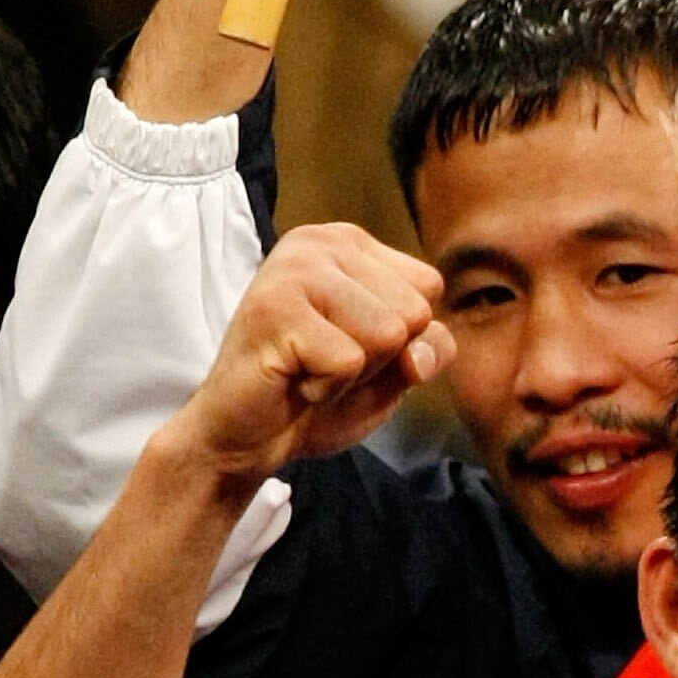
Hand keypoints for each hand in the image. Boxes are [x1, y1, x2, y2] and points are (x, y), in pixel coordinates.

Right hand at [165, 224, 449, 494]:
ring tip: (309, 367)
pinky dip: (327, 387)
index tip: (350, 344)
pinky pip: (349, 361)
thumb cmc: (319, 393)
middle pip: (413, 311)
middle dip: (379, 356)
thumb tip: (419, 352)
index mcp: (351, 244)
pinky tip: (292, 378)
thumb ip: (430, 348)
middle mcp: (320, 242)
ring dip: (353, 372)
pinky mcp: (274, 308)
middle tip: (324, 361)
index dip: (404, 337)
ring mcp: (294, 270)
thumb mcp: (395, 369)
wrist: (247, 435)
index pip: (429, 287)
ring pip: (387, 333)